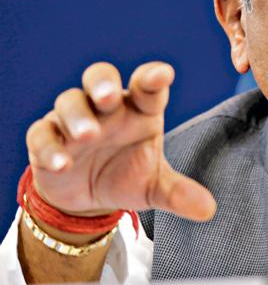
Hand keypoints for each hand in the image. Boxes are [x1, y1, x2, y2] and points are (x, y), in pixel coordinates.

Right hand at [25, 62, 215, 221]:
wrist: (89, 197)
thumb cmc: (128, 175)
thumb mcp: (155, 186)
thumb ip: (179, 193)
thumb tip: (209, 210)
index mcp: (140, 109)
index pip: (147, 86)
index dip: (153, 77)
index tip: (162, 75)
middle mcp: (107, 108)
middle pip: (101, 77)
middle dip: (103, 83)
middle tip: (108, 97)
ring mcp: (75, 119)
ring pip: (70, 102)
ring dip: (76, 116)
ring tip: (87, 136)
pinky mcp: (48, 138)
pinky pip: (42, 134)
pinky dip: (48, 147)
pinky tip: (60, 164)